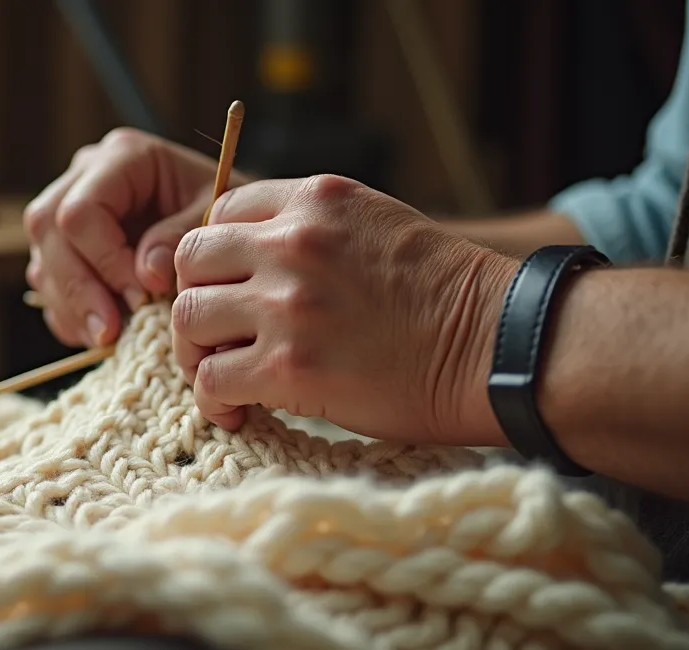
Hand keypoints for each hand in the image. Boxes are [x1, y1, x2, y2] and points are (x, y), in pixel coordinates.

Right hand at [24, 127, 252, 347]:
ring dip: (71, 308)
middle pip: (49, 231)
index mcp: (123, 156)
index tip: (141, 297)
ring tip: (108, 339)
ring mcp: (67, 210)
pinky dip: (69, 315)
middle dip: (78, 290)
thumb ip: (182, 237)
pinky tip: (101, 334)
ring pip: (42, 260)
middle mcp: (84, 176)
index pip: (83, 209)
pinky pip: (47, 284)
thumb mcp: (219, 218)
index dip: (104, 259)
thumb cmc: (226, 217)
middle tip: (110, 333)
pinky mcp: (64, 248)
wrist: (228, 230)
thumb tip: (146, 272)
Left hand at [172, 174, 518, 444]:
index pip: (218, 212)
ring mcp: (288, 303)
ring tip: (222, 375)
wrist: (499, 346)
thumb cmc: (443, 294)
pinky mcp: (289, 366)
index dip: (215, 258)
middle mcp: (293, 242)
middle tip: (214, 337)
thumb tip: (245, 260)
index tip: (230, 290)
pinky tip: (237, 410)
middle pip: (190, 259)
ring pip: (188, 318)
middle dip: (195, 299)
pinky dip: (213, 400)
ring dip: (195, 352)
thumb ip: (309, 229)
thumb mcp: (374, 224)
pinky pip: (211, 379)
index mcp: (315, 199)